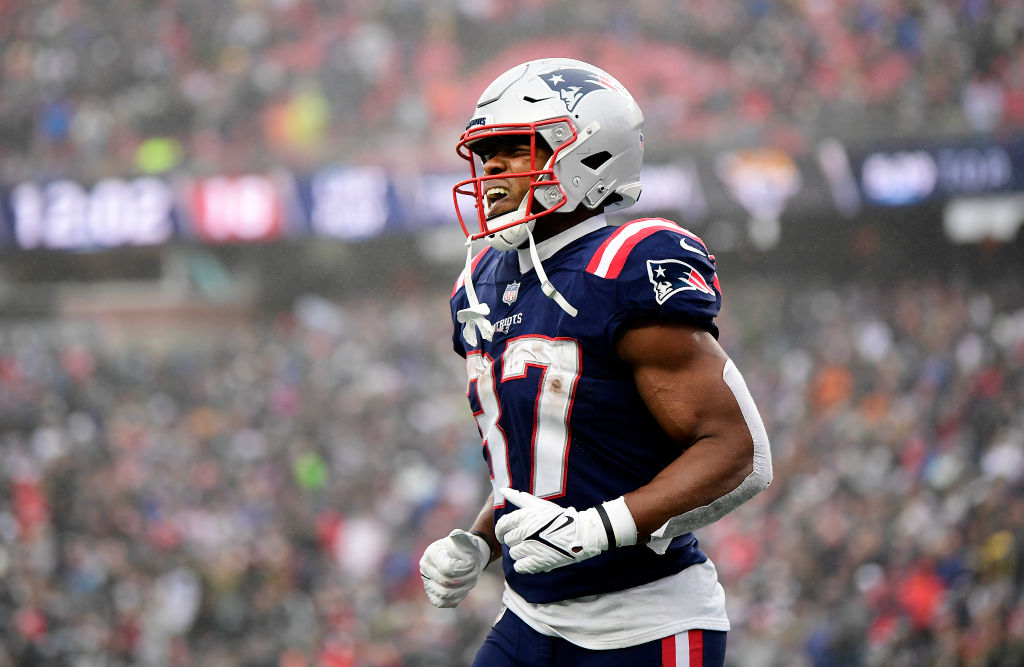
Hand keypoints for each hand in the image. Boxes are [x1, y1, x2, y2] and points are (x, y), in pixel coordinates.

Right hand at [419, 529, 490, 607]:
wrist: (464, 556)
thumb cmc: (465, 546)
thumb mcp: (465, 538)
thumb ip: (462, 536)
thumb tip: (456, 535)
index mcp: (432, 552)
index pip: (448, 568)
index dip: (464, 569)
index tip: (473, 564)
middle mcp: (425, 568)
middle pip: (447, 583)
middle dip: (465, 579)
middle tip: (475, 572)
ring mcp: (427, 581)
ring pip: (444, 594)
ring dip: (462, 589)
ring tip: (471, 580)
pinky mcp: (432, 594)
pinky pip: (442, 603)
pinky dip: (456, 598)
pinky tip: (464, 589)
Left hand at [494, 488, 611, 573]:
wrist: (579, 534)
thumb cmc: (558, 517)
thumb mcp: (538, 505)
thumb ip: (518, 498)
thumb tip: (502, 489)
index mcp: (524, 517)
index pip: (502, 525)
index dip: (500, 531)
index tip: (503, 534)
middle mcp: (525, 532)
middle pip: (508, 540)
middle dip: (515, 540)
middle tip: (526, 539)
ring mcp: (531, 548)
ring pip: (513, 553)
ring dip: (520, 552)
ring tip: (533, 548)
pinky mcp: (537, 562)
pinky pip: (519, 566)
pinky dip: (524, 564)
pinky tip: (533, 558)